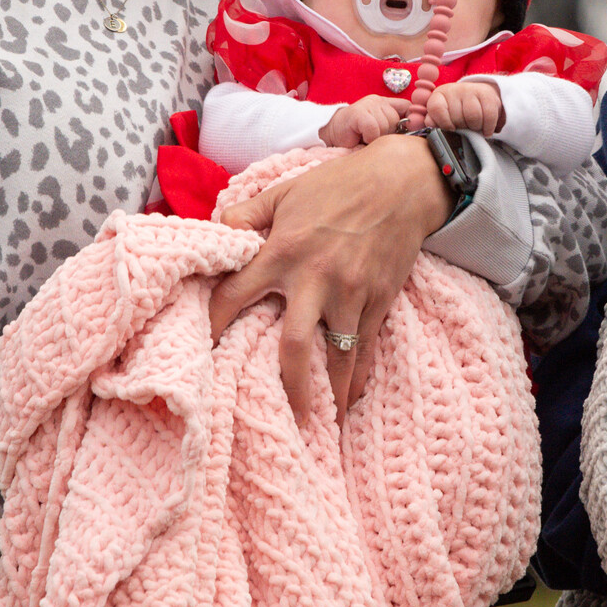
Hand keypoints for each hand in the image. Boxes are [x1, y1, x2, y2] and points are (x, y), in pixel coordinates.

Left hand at [207, 133, 449, 417]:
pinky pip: (368, 348)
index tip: (204, 347)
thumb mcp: (285, 189)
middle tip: (271, 413)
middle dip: (284, 384)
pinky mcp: (380, 300)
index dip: (214, 322)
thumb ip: (247, 212)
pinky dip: (359, 377)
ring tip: (318, 423)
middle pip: (293, 346)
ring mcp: (352, 294)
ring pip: (338, 356)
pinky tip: (351, 400)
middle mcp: (316, 279)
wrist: (403, 182)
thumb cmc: (340, 183)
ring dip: (328, 393)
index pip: (236, 294)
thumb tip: (215, 229)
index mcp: (284, 251)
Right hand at [321, 95, 414, 147]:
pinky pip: (374, 128)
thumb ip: (396, 128)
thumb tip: (418, 130)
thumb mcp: (380, 130)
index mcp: (386, 103)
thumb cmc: (358, 135)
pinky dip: (369, 137)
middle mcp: (378, 101)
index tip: (405, 131)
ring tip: (366, 136)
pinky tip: (360, 137)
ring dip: (377, 137)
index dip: (410, 119)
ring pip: (386, 125)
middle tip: (374, 137)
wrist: (332, 134)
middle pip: (397, 120)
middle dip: (388, 133)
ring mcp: (368, 104)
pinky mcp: (359, 112)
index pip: (408, 107)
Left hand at [424, 80, 504, 134]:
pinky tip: (486, 130)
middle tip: (464, 128)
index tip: (450, 129)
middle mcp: (454, 90)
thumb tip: (431, 127)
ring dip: (476, 128)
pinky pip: (489, 116)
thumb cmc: (456, 111)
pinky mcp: (487, 94)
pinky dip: (488, 128)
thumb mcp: (441, 115)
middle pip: (457, 117)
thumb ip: (433, 121)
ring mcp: (471, 90)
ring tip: (475, 128)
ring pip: (473, 117)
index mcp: (439, 95)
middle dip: (462, 128)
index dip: (443, 122)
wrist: (478, 96)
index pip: (436, 108)